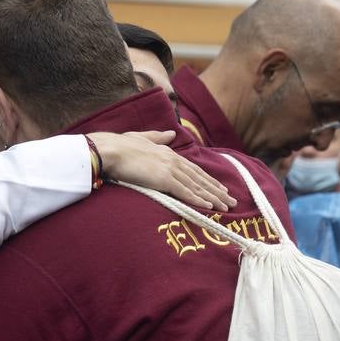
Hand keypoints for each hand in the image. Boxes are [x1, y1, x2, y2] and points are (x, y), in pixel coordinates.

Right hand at [88, 130, 235, 210]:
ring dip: (213, 198)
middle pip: (200, 178)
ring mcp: (169, 170)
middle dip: (217, 190)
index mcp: (167, 152)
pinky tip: (209, 207)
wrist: (109, 150)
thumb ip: (158, 137)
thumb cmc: (118, 146)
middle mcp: (173, 160)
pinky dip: (198, 200)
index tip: (219, 188)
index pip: (193, 169)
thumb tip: (171, 133)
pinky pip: (185, 192)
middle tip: (231, 201)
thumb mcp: (140, 139)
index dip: (207, 179)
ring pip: (196, 186)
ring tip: (226, 207)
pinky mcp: (163, 179)